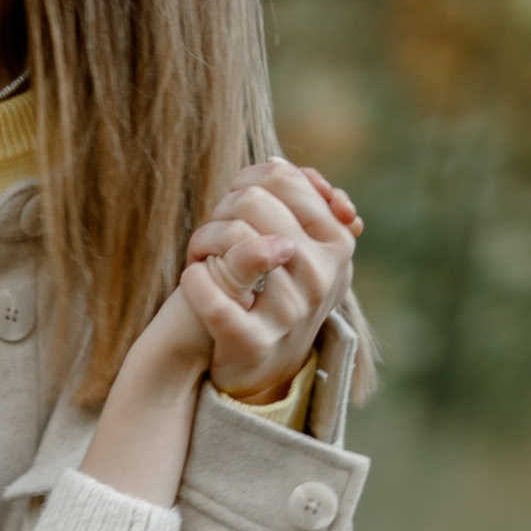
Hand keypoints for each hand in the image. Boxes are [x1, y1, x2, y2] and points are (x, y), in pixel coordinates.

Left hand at [186, 158, 360, 401]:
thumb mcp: (300, 243)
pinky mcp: (252, 343)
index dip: (248, 182)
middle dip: (224, 209)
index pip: (285, 179)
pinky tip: (193, 276)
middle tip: (213, 232)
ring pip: (235, 239)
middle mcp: (322, 276)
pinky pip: (216, 299)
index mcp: (337, 243)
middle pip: (256, 202)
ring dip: (204, 241)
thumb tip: (280, 165)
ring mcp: (291, 312)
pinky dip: (195, 280)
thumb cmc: (273, 290)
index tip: (234, 205)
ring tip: (200, 255)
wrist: (261, 365)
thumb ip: (298, 201)